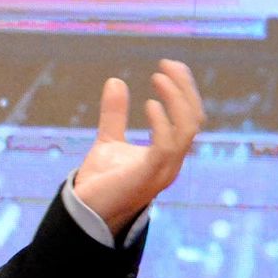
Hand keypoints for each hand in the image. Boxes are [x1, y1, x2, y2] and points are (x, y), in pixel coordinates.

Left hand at [70, 60, 202, 230]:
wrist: (85, 212)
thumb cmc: (101, 182)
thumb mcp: (108, 140)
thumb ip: (114, 114)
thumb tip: (115, 81)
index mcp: (167, 153)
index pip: (189, 117)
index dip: (183, 89)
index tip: (169, 65)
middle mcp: (172, 161)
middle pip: (193, 120)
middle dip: (184, 89)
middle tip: (167, 65)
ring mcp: (163, 170)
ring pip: (187, 130)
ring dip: (176, 100)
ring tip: (159, 77)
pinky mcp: (148, 176)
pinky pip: (166, 146)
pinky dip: (162, 123)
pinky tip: (149, 104)